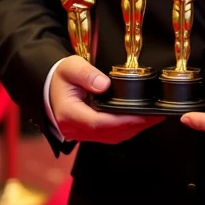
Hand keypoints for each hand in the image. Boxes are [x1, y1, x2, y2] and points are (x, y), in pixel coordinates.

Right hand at [50, 56, 164, 143]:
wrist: (48, 87)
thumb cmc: (60, 77)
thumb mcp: (70, 67)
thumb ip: (86, 74)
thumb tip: (104, 84)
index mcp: (68, 114)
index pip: (98, 122)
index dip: (122, 120)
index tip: (141, 115)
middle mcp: (73, 129)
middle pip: (108, 133)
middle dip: (134, 125)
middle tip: (155, 115)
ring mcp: (80, 134)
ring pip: (111, 137)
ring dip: (133, 129)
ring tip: (152, 118)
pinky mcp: (87, 134)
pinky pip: (109, 136)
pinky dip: (125, 130)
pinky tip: (138, 121)